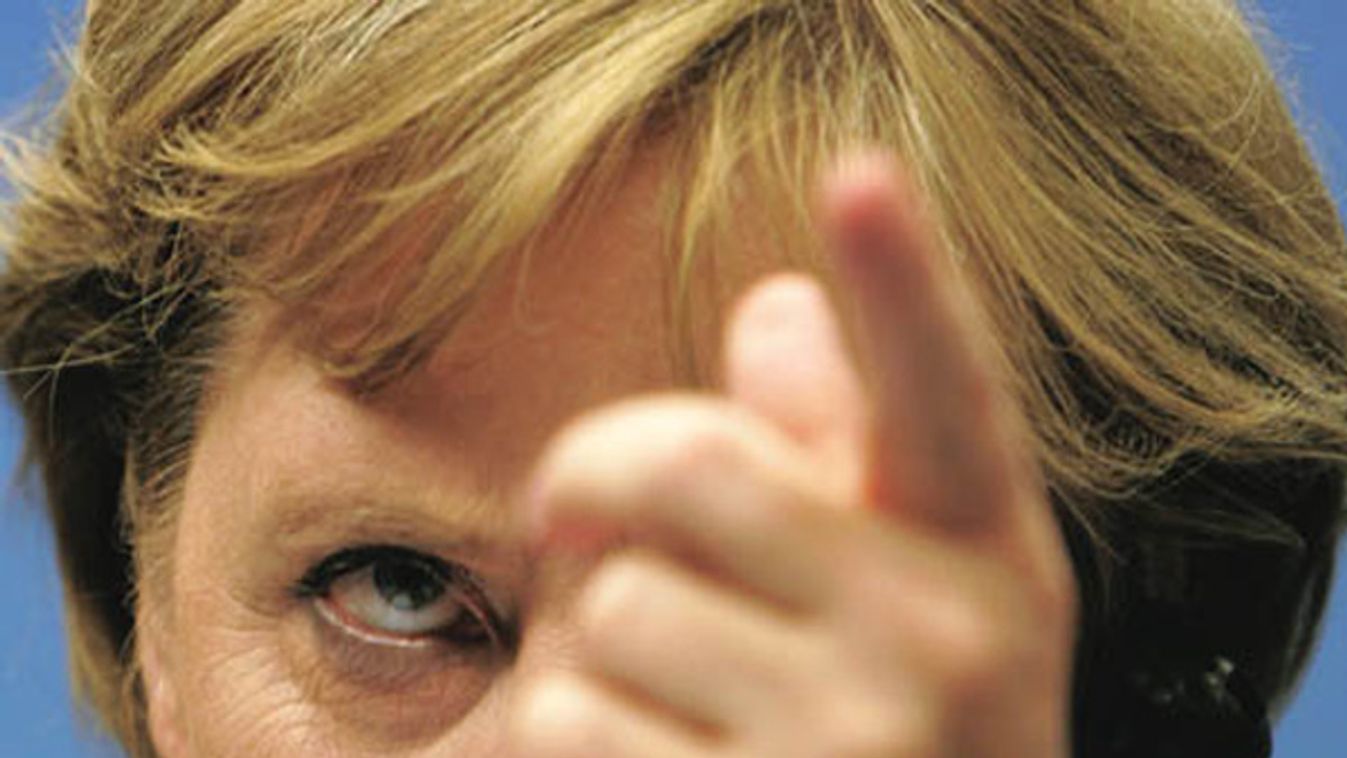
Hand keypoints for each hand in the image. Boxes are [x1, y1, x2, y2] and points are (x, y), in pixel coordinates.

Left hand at [511, 155, 1076, 756]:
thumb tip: (773, 306)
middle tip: (565, 506)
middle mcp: (942, 643)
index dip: (910, 282)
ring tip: (658, 685)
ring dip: (585, 636)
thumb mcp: (907, 592)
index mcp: (983, 553)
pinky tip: (643, 756)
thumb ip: (839, 452)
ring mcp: (849, 747)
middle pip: (690, 462)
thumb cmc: (897, 730)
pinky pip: (561, 720)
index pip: (946, 392)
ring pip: (606, 607)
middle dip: (591, 471)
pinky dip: (562, 731)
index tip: (863, 177)